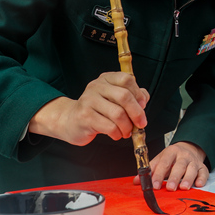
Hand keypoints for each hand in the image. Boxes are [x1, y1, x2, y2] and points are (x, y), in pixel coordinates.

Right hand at [28, 72, 148, 145]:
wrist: (71, 121)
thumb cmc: (97, 110)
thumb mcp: (113, 99)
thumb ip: (131, 95)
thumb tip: (144, 98)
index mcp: (106, 79)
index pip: (127, 79)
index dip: (138, 94)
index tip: (143, 106)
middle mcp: (96, 86)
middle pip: (124, 96)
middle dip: (137, 113)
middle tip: (141, 124)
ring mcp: (89, 100)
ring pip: (118, 114)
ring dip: (127, 127)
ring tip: (126, 132)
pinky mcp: (85, 116)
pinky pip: (109, 126)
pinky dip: (117, 133)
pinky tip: (116, 134)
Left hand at [138, 141, 208, 190]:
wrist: (189, 148)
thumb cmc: (172, 157)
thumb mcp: (160, 159)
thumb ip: (150, 170)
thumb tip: (137, 181)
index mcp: (171, 152)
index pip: (164, 163)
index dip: (159, 174)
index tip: (154, 186)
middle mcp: (183, 156)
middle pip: (179, 166)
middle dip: (174, 177)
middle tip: (169, 188)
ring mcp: (194, 161)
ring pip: (192, 169)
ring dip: (188, 178)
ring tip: (183, 188)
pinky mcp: (202, 167)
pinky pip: (204, 172)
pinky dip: (202, 178)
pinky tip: (198, 184)